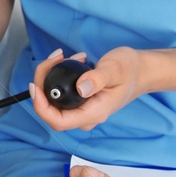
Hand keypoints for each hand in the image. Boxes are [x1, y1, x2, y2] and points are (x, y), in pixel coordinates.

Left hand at [28, 46, 144, 131]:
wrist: (141, 71)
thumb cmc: (130, 71)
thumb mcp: (115, 70)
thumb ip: (98, 79)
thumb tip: (81, 89)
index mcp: (94, 113)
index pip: (59, 121)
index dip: (41, 108)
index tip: (35, 87)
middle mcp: (85, 115)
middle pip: (51, 109)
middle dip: (44, 82)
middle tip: (54, 58)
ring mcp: (82, 109)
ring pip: (54, 99)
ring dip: (51, 75)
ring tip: (66, 55)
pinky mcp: (80, 100)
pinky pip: (60, 92)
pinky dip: (58, 74)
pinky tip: (71, 59)